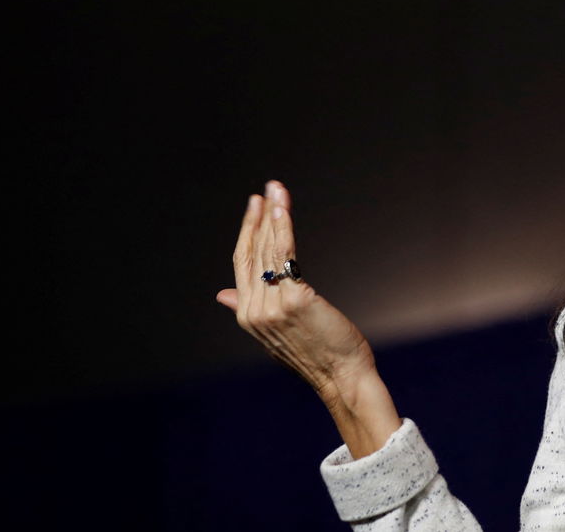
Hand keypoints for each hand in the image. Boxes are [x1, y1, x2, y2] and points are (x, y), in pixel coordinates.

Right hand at [216, 181, 375, 399]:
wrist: (341, 374)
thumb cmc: (316, 350)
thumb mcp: (275, 330)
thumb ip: (249, 305)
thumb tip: (223, 293)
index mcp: (247, 316)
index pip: (240, 265)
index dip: (245, 233)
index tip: (254, 207)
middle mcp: (255, 310)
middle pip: (252, 253)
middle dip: (258, 218)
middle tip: (267, 190)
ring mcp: (272, 305)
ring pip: (268, 250)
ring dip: (273, 216)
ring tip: (276, 191)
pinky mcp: (294, 298)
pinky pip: (286, 255)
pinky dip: (283, 229)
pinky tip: (283, 210)